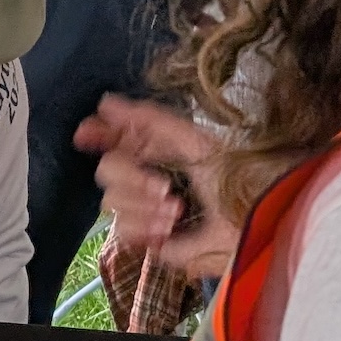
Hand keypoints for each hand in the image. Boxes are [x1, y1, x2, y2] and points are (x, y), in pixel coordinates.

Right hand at [76, 95, 239, 277]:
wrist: (252, 222)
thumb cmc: (235, 179)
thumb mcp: (194, 142)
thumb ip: (150, 121)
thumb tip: (104, 103)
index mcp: (155, 151)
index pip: (114, 138)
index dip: (98, 133)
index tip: (87, 135)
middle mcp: (144, 178)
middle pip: (107, 169)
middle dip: (132, 178)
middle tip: (163, 187)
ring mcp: (143, 210)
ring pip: (111, 201)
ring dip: (144, 205)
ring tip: (176, 210)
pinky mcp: (146, 238)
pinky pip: (122, 229)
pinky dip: (145, 226)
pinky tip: (167, 227)